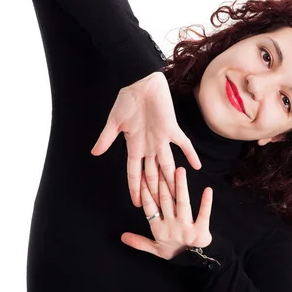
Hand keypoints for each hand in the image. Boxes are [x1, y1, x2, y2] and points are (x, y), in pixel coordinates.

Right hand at [90, 72, 201, 207]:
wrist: (140, 83)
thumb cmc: (126, 101)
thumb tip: (94, 153)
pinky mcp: (172, 129)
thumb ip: (106, 139)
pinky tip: (197, 167)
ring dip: (171, 180)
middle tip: (161, 209)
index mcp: (134, 146)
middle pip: (152, 174)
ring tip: (177, 196)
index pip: (134, 173)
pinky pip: (184, 144)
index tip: (138, 204)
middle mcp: (149, 147)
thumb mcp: (114, 122)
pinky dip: (190, 154)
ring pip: (167, 165)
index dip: (135, 188)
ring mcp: (162, 139)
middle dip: (155, 192)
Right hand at [120, 167, 212, 259]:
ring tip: (180, 170)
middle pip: (165, 201)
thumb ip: (139, 242)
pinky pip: (204, 215)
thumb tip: (122, 236)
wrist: (195, 263)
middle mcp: (171, 227)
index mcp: (159, 229)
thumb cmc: (175, 253)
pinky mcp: (201, 231)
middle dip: (161, 182)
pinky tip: (208, 190)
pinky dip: (206, 203)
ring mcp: (186, 229)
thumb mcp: (156, 249)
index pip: (150, 208)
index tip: (142, 176)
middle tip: (159, 165)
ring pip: (182, 204)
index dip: (145, 192)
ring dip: (180, 186)